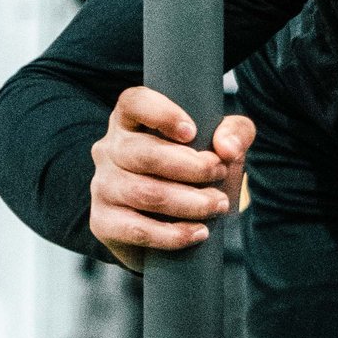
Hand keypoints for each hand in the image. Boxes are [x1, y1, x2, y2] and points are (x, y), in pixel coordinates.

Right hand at [89, 85, 253, 269]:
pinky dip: (172, 234)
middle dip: (192, 167)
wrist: (172, 225)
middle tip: (219, 174)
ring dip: (189, 202)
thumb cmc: (195, 175)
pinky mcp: (103, 221)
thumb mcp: (221, 148)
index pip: (134, 102)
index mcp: (131, 120)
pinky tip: (197, 233)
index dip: (162, 114)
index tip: (192, 132)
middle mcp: (110, 148)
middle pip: (145, 154)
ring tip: (217, 205)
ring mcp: (102, 184)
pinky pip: (136, 229)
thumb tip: (227, 147)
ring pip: (144, 193)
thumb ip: (235, 133)